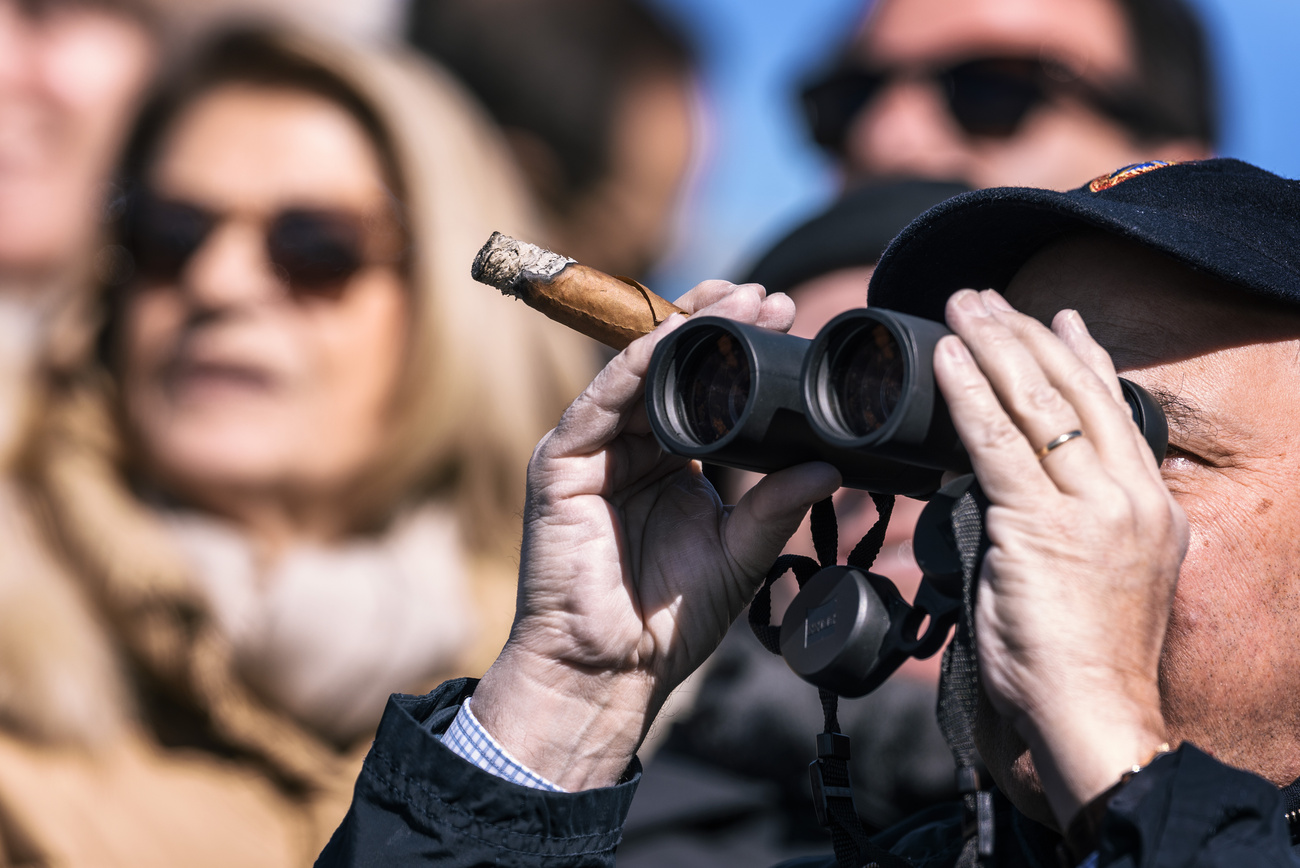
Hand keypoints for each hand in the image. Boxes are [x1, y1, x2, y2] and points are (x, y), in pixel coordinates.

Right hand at [473, 281, 840, 789]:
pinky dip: (635, 366)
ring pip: (637, 371)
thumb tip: (831, 465)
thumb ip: (776, 507)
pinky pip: (599, 402)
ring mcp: (592, 451)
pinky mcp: (560, 463)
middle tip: (768, 297)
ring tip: (736, 303)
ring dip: (684, 331)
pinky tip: (673, 339)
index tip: (787, 321)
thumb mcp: (738, 554)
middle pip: (670, 367)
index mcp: (670, 463)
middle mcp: (630, 447)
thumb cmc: (667, 621)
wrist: (608, 671)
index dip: (738, 352)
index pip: (702, 389)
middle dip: (716, 325)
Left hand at [933, 289, 1186, 826]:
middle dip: (1027, 334)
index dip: (1081, 355)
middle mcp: (1130, 495)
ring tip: (962, 307)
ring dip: (992, 346)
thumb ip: (1068, 519)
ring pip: (1036, 404)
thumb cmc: (1084, 658)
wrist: (1093, 714)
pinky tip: (945, 360)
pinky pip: (995, 443)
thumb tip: (1016, 485)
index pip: (1113, 408)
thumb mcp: (1099, 573)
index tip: (1057, 318)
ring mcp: (1091, 507)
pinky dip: (967, 394)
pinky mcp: (1042, 525)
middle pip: (1075, 391)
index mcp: (1150, 504)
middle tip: (987, 298)